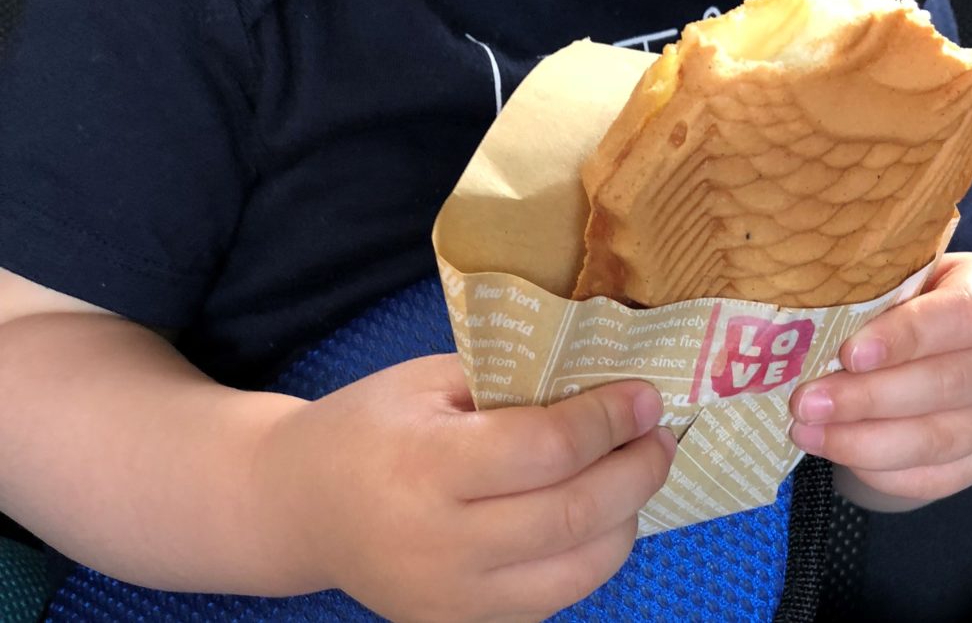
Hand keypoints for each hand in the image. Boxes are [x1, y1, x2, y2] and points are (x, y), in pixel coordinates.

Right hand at [257, 355, 673, 621]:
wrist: (300, 507)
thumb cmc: (368, 427)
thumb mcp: (429, 381)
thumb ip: (510, 382)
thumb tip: (602, 385)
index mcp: (425, 467)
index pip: (545, 450)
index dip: (608, 421)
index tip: (645, 396)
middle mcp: (439, 545)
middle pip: (573, 515)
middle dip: (637, 470)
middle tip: (661, 435)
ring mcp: (451, 601)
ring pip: (578, 572)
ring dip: (625, 519)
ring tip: (635, 474)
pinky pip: (553, 600)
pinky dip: (588, 557)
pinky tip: (591, 515)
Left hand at [788, 253, 971, 508]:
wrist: (964, 340)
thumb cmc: (921, 299)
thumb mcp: (912, 277)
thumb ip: (877, 292)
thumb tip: (804, 319)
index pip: (959, 316)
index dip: (905, 337)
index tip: (850, 353)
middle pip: (946, 385)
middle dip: (868, 398)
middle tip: (807, 401)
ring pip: (940, 439)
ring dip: (865, 442)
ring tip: (806, 432)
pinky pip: (936, 477)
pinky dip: (882, 471)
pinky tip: (837, 454)